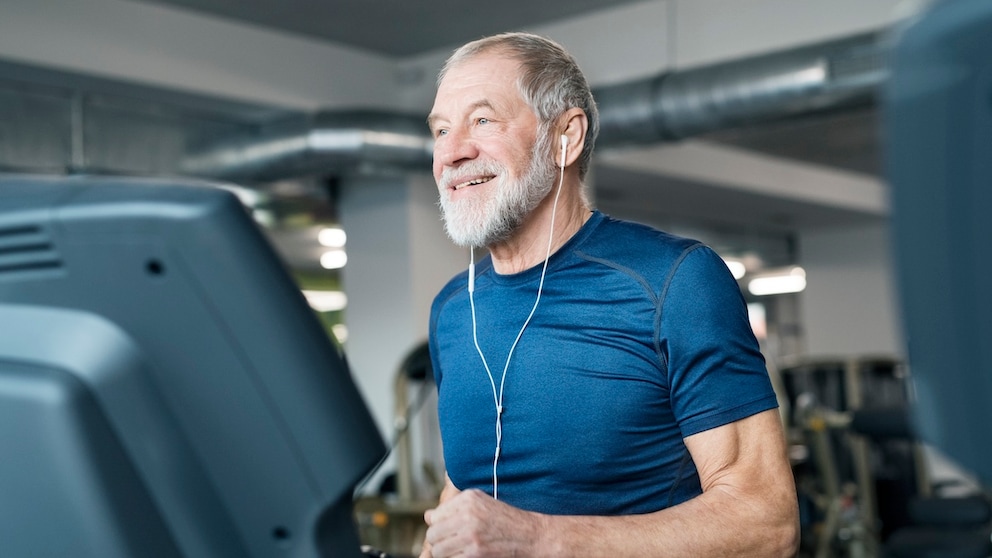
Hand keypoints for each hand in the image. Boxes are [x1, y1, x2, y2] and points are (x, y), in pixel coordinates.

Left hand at [423, 489, 541, 557]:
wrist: (529, 536)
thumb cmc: (505, 519)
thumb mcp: (481, 503)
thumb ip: (453, 507)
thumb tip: (428, 516)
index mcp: (467, 500)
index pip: (434, 517)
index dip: (439, 526)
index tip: (448, 531)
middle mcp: (467, 515)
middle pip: (433, 535)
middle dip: (439, 542)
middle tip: (451, 544)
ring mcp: (471, 535)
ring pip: (438, 550)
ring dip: (445, 554)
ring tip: (458, 551)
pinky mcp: (475, 553)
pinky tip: (465, 556)